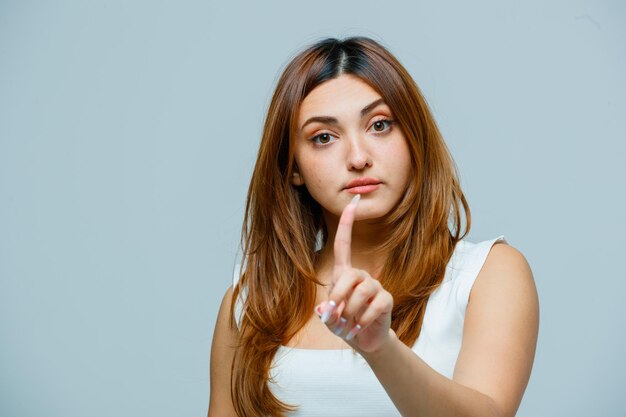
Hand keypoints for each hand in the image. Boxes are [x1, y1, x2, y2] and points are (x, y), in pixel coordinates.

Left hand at [315, 194, 393, 353]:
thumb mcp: (329, 318)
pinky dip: (362, 321)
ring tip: (347, 326)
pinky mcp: (386, 300)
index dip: (347, 223)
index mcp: (344, 273)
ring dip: (350, 313)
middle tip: (334, 319)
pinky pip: (373, 306)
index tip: (352, 202)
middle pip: (349, 277)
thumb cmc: (344, 323)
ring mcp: (375, 286)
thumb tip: (327, 310)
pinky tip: (359, 328)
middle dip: (338, 299)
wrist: (364, 341)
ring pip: (361, 293)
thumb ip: (326, 312)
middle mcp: (361, 275)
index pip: (344, 244)